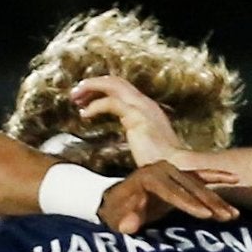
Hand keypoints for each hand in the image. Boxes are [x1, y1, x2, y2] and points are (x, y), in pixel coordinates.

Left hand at [71, 75, 188, 166]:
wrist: (176, 169)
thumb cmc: (162, 163)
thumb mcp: (146, 143)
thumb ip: (136, 134)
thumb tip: (126, 137)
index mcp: (148, 108)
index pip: (123, 89)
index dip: (102, 90)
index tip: (85, 100)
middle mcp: (146, 103)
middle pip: (116, 81)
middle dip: (93, 84)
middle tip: (75, 94)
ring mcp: (143, 107)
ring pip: (112, 84)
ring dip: (90, 88)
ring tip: (75, 98)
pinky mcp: (137, 117)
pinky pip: (111, 102)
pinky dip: (95, 106)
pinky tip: (85, 115)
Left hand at [97, 160, 238, 232]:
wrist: (115, 199)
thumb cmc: (116, 212)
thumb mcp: (115, 219)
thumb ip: (123, 221)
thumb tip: (129, 226)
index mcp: (148, 177)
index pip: (172, 192)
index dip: (189, 204)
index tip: (205, 215)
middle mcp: (162, 169)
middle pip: (190, 186)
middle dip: (209, 203)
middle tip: (226, 217)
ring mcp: (173, 170)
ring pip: (199, 184)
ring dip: (217, 199)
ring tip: (233, 214)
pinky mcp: (180, 175)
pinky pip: (202, 176)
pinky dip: (218, 176)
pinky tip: (235, 178)